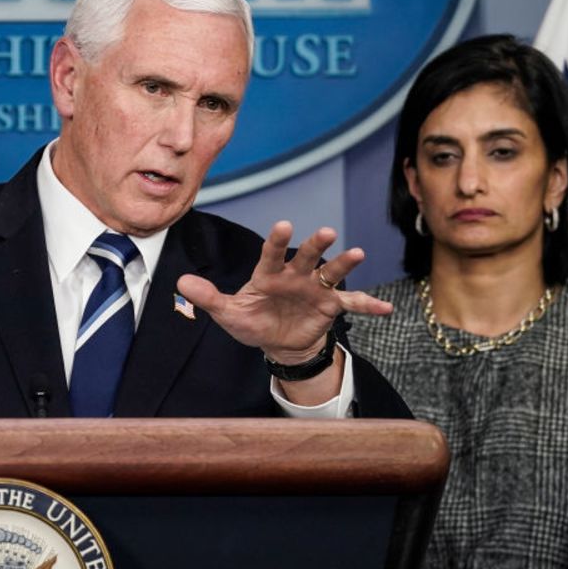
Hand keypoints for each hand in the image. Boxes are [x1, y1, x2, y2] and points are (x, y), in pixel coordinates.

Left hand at [177, 220, 391, 363]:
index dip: (277, 240)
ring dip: (345, 263)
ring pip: (332, 273)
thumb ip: (209, 298)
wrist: (278, 343)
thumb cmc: (253, 321)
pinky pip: (352, 304)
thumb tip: (180, 281)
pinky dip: (369, 305)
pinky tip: (387, 308)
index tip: (283, 226)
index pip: (271, 253)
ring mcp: (316, 289)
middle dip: (316, 245)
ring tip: (358, 253)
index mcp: (269, 273)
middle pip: (307, 256)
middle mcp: (296, 275)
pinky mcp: (332, 306)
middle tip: (326, 233)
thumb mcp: (229, 313)